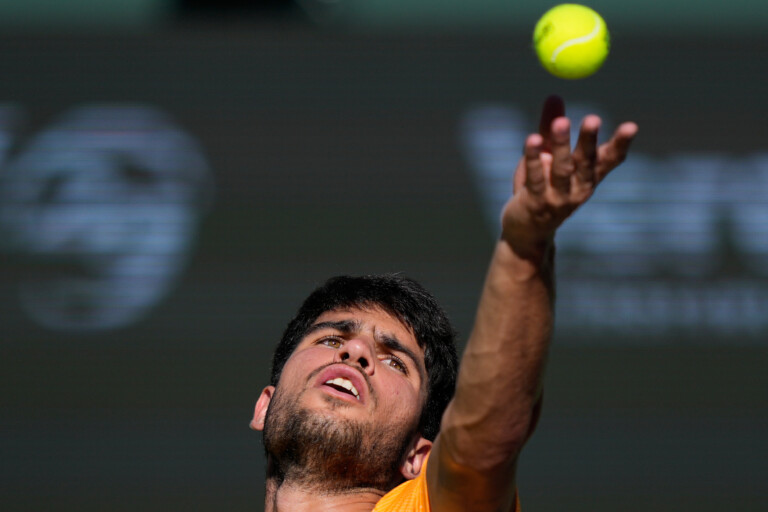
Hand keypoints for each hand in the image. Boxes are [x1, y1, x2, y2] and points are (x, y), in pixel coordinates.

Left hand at [501, 95, 637, 256]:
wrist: (526, 231)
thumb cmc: (540, 188)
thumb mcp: (547, 156)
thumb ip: (551, 127)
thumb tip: (554, 95)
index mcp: (589, 177)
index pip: (609, 159)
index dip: (620, 144)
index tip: (632, 126)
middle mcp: (578, 189)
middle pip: (585, 161)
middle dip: (589, 140)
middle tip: (593, 118)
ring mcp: (558, 199)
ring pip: (561, 168)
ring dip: (561, 144)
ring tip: (561, 122)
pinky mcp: (536, 203)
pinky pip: (535, 177)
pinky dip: (533, 158)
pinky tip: (532, 139)